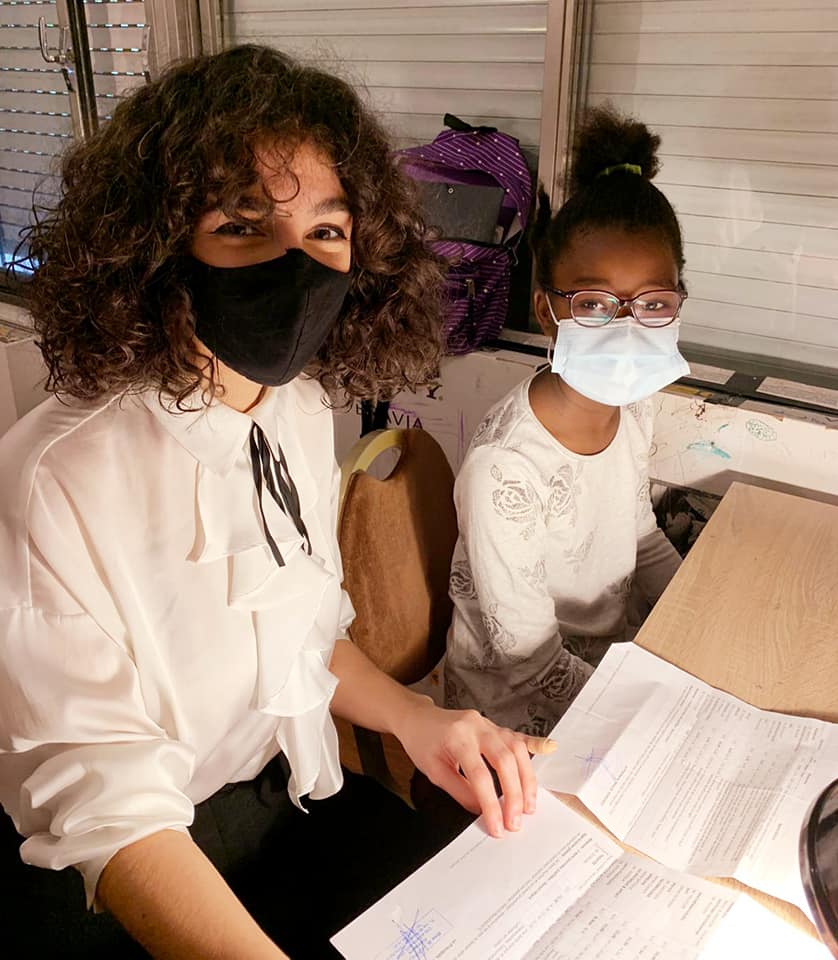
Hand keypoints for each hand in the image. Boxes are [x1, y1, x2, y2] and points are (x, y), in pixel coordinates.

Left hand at [392, 695, 555, 837]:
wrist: (418, 718)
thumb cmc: (422, 743)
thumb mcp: (434, 771)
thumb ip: (460, 791)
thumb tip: (483, 812)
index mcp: (457, 737)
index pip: (479, 775)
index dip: (491, 804)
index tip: (497, 827)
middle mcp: (477, 727)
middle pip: (504, 760)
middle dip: (514, 794)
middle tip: (516, 821)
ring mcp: (488, 724)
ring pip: (516, 749)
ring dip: (526, 778)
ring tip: (528, 805)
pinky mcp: (495, 726)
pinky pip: (518, 735)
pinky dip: (535, 744)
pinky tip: (550, 749)